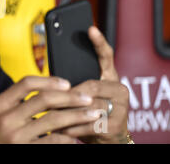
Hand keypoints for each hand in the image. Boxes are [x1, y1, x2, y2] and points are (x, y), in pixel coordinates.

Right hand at [0, 76, 101, 143]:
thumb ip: (14, 104)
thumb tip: (46, 91)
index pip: (26, 83)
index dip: (49, 81)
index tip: (67, 83)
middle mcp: (6, 118)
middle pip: (44, 99)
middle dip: (70, 97)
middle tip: (88, 98)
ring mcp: (16, 136)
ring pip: (54, 120)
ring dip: (77, 116)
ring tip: (92, 115)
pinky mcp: (24, 151)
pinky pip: (53, 142)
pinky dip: (68, 139)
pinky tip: (77, 138)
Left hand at [60, 26, 129, 143]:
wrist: (106, 140)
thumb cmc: (88, 112)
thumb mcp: (83, 94)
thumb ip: (74, 82)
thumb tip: (50, 77)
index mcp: (109, 77)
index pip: (106, 56)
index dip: (99, 43)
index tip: (90, 28)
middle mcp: (119, 89)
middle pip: (91, 85)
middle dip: (69, 93)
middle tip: (49, 97)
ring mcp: (121, 108)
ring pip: (88, 106)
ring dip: (66, 112)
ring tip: (50, 114)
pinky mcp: (116, 126)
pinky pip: (88, 124)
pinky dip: (71, 128)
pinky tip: (60, 129)